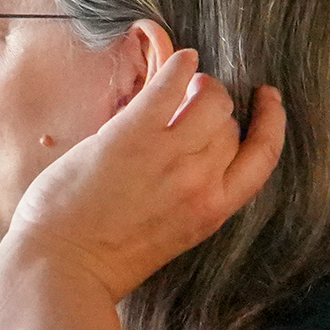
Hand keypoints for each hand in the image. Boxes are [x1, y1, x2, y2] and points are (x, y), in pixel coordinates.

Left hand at [5, 48, 286, 304]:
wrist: (58, 270)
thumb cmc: (101, 261)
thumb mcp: (167, 236)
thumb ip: (186, 198)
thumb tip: (187, 153)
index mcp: (211, 211)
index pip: (262, 157)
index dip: (271, 123)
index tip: (268, 102)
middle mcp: (199, 181)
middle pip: (230, 126)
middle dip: (218, 110)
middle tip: (197, 100)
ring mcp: (168, 155)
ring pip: (210, 100)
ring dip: (202, 85)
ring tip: (187, 82)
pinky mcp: (132, 135)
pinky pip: (169, 85)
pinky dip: (180, 66)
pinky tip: (181, 59)